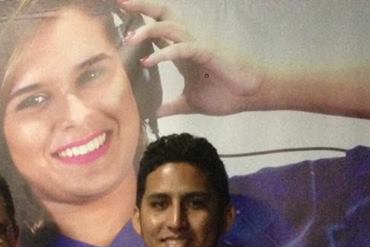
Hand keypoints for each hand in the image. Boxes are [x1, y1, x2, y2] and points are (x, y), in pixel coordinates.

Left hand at [119, 0, 263, 117]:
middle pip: (163, 13)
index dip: (140, 20)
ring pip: (170, 26)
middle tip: (120, 2)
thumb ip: (170, 106)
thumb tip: (153, 113)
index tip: (119, 15)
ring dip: (148, 31)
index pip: (158, 27)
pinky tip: (148, 61)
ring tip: (129, 39)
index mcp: (181, 50)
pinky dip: (164, 53)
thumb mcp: (189, 103)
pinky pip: (183, 48)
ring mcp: (198, 45)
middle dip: (142, 6)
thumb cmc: (224, 94)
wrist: (250, 96)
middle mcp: (187, 42)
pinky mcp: (207, 53)